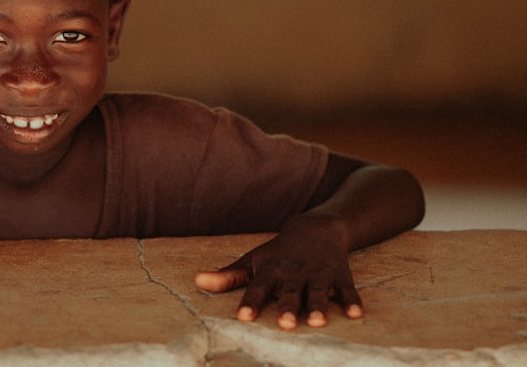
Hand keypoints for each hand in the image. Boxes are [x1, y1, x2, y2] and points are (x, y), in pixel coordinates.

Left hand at [194, 215, 362, 329]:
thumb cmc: (278, 253)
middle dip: (286, 307)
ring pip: (318, 292)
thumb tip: (196, 282)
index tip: (242, 317)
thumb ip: (227, 276)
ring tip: (316, 322)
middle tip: (283, 324)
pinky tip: (357, 314)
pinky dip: (352, 300)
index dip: (250, 302)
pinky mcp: (340, 275)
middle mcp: (294, 273)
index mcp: (271, 272)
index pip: (257, 288)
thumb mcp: (252, 261)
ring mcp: (318, 274)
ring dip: (318, 306)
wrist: (316, 228)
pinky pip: (347, 289)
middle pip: (289, 292)